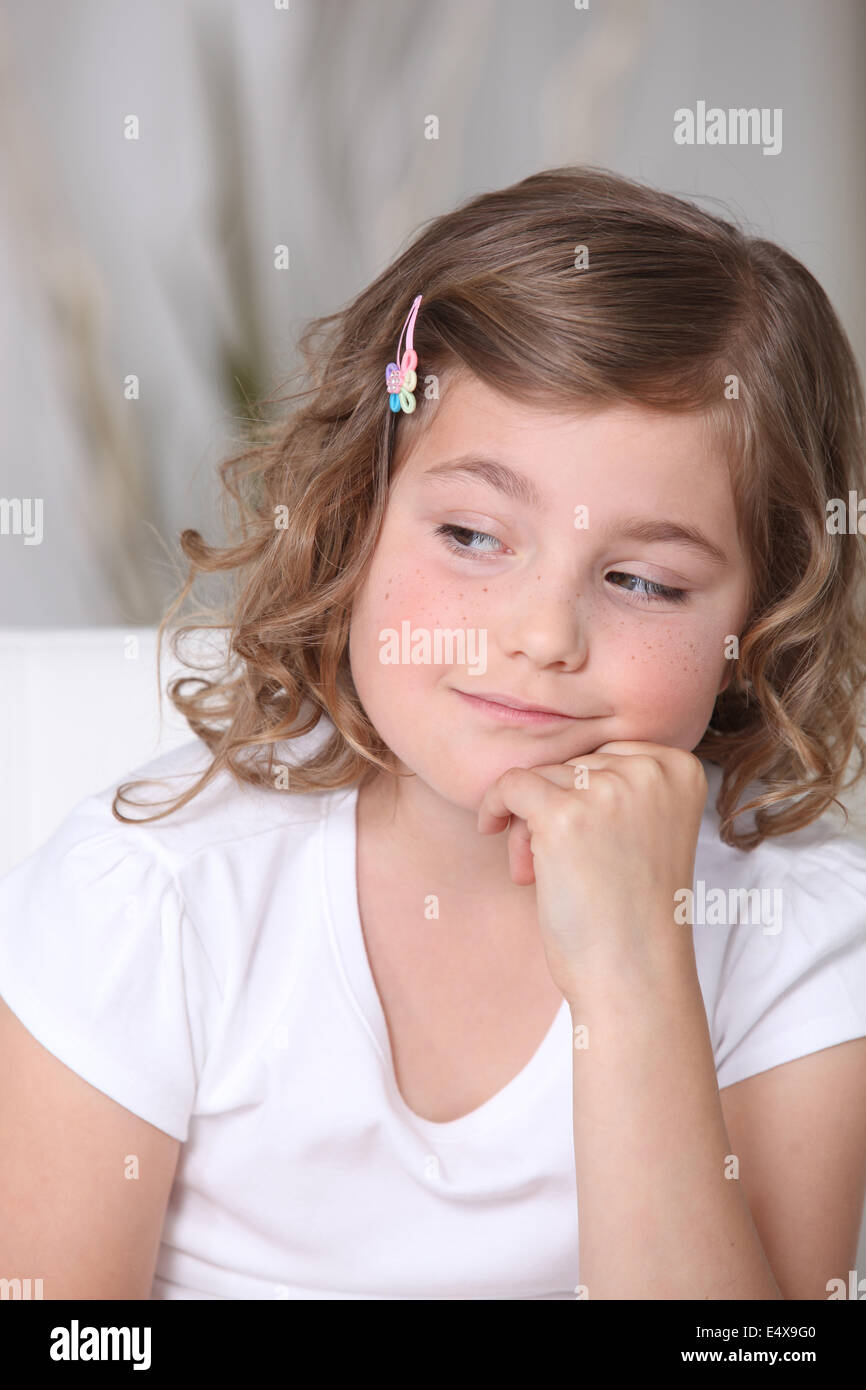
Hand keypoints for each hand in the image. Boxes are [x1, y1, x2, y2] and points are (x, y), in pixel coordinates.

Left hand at [476, 742, 707, 1000]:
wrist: (633, 975)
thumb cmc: (634, 912)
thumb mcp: (647, 830)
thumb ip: (619, 786)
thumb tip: (546, 755)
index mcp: (681, 769)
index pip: (608, 753)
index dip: (585, 796)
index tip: (585, 839)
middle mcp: (650, 770)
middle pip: (575, 764)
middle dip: (557, 809)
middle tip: (561, 866)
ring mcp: (607, 790)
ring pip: (542, 776)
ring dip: (529, 822)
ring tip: (542, 872)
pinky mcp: (563, 814)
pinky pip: (510, 784)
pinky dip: (494, 806)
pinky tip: (491, 831)